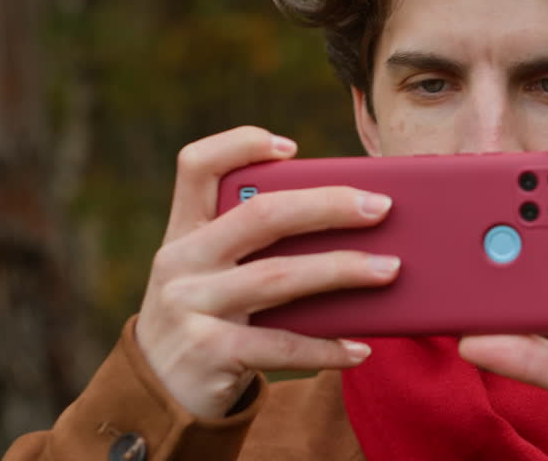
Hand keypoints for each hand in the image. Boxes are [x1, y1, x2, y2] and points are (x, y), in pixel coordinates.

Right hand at [135, 126, 400, 417]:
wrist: (156, 402)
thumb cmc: (208, 323)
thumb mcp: (212, 277)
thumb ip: (255, 248)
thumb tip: (351, 224)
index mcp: (183, 232)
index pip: (196, 166)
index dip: (241, 145)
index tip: (292, 147)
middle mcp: (180, 262)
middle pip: (261, 215)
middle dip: (328, 206)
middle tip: (381, 207)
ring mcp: (190, 308)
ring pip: (280, 277)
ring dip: (343, 270)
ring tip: (391, 269)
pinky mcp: (208, 354)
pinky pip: (282, 345)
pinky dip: (327, 347)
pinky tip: (361, 348)